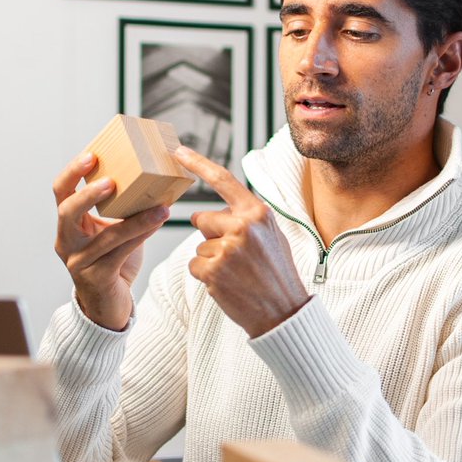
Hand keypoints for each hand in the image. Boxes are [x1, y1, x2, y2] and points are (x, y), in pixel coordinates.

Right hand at [53, 151, 169, 330]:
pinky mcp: (96, 278)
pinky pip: (120, 253)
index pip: (61, 192)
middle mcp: (67, 242)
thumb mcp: (110, 232)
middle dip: (89, 193)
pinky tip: (156, 224)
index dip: (73, 172)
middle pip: (67, 211)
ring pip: (104, 236)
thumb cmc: (111, 263)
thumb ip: (122, 210)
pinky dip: (140, 236)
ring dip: (134, 219)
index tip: (91, 155)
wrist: (107, 306)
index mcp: (68, 224)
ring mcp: (79, 262)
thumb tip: (154, 180)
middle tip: (112, 180)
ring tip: (158, 205)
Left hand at [175, 146, 309, 337]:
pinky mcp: (213, 271)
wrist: (283, 311)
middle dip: (210, 235)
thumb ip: (245, 218)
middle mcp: (242, 226)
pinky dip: (206, 275)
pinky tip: (227, 284)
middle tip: (235, 257)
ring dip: (210, 260)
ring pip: (199, 246)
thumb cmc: (276, 272)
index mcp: (257, 213)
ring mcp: (227, 249)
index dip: (198, 163)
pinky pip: (195, 265)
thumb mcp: (271, 235)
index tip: (177, 150)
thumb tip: (210, 213)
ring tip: (236, 273)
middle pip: (202, 219)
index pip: (223, 180)